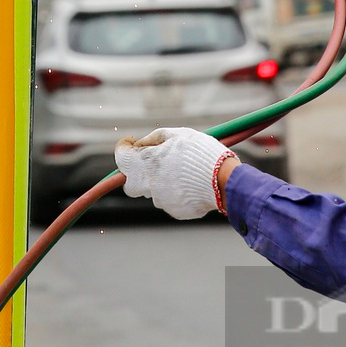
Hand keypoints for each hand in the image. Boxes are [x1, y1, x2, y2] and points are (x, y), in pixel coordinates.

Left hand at [114, 127, 235, 219]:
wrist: (224, 180)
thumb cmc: (202, 153)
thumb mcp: (178, 135)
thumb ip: (154, 138)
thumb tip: (140, 144)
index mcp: (146, 162)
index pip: (121, 158)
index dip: (125, 150)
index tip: (132, 145)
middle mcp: (149, 184)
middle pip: (131, 183)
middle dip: (138, 174)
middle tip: (154, 163)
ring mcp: (161, 200)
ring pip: (153, 191)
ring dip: (161, 182)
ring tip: (184, 172)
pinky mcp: (174, 211)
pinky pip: (170, 200)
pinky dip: (176, 193)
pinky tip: (192, 185)